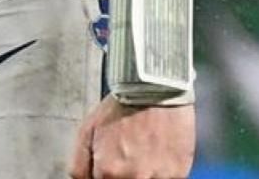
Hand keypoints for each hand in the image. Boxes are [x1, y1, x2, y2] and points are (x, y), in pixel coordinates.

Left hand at [67, 97, 194, 178]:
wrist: (154, 88)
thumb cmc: (120, 107)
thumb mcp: (86, 132)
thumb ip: (80, 167)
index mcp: (109, 172)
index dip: (103, 176)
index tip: (107, 167)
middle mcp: (135, 178)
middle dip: (120, 175)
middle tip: (124, 157)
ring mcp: (159, 177)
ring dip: (142, 174)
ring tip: (140, 153)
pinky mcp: (179, 173)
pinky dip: (159, 173)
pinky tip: (155, 154)